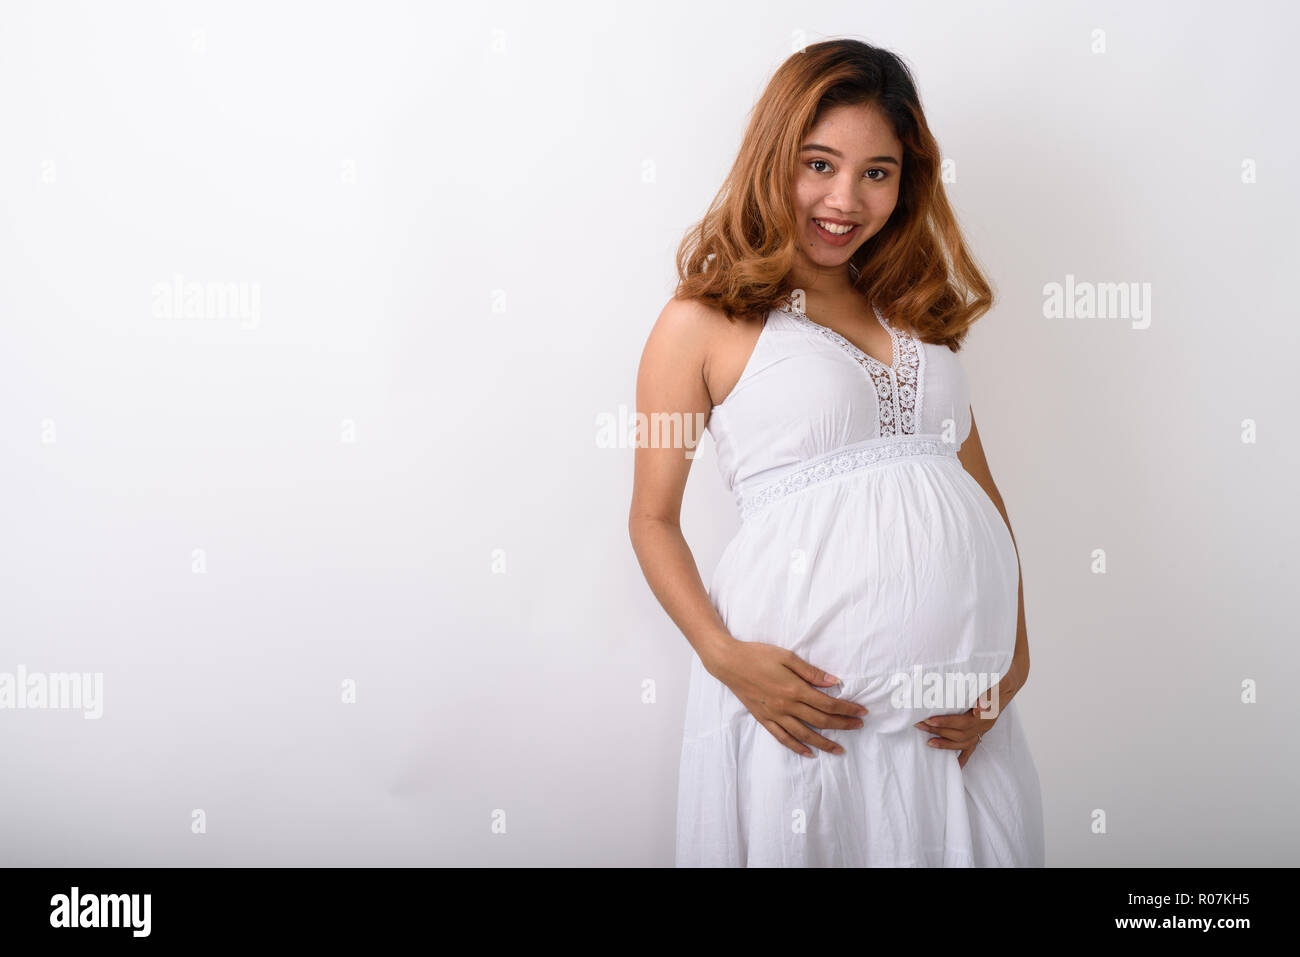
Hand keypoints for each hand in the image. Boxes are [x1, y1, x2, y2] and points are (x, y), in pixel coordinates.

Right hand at [706, 641, 866, 757]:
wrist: (728, 663)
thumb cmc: (758, 655)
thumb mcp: (786, 656)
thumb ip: (810, 672)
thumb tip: (833, 682)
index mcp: (795, 689)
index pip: (828, 704)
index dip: (847, 708)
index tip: (861, 711)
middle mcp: (787, 706)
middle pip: (820, 721)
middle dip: (843, 725)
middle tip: (859, 726)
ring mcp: (775, 715)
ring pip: (804, 734)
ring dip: (824, 743)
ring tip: (840, 749)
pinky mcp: (764, 719)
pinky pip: (782, 738)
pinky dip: (797, 747)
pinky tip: (809, 753)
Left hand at [913, 665, 1023, 768]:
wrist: (1009, 681)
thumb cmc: (999, 679)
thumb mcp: (996, 683)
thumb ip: (988, 696)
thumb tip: (979, 708)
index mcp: (987, 713)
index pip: (964, 722)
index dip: (945, 722)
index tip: (929, 720)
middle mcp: (985, 724)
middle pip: (960, 733)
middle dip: (939, 730)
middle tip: (920, 725)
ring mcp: (984, 729)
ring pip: (964, 742)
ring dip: (945, 743)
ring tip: (928, 742)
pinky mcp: (982, 732)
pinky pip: (972, 748)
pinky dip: (963, 757)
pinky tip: (955, 765)